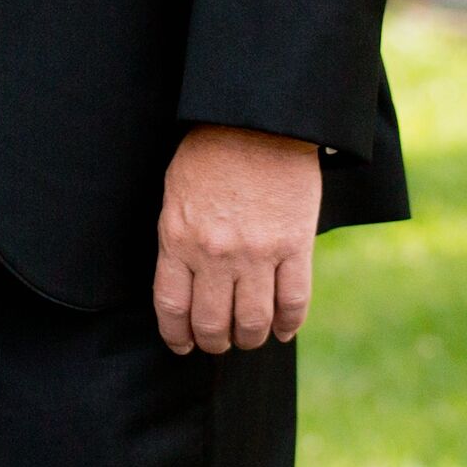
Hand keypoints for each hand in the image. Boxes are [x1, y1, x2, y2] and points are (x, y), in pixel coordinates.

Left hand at [153, 124, 320, 355]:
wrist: (257, 121)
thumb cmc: (209, 152)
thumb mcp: (176, 194)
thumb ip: (178, 239)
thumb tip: (185, 281)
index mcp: (177, 238)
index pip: (172, 306)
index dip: (176, 335)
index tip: (181, 345)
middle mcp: (214, 254)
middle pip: (212, 322)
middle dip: (214, 342)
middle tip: (218, 343)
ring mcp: (257, 253)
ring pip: (254, 321)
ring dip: (250, 338)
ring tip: (249, 338)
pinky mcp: (294, 247)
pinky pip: (294, 301)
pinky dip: (289, 324)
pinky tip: (283, 331)